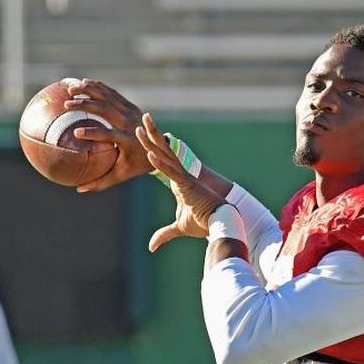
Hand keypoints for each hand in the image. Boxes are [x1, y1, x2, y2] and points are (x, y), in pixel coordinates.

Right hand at [63, 78, 149, 191]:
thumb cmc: (136, 165)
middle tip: (66, 104)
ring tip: (70, 88)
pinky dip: (98, 87)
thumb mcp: (120, 175)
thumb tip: (79, 189)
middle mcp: (130, 123)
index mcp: (128, 140)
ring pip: (108, 97)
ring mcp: (131, 112)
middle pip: (106, 110)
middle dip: (86, 105)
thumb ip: (100, 182)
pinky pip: (112, 93)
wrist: (160, 147)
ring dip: (89, 91)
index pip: (109, 135)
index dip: (94, 133)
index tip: (77, 133)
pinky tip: (83, 82)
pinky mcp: (130, 105)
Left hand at [139, 113, 225, 251]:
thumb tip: (151, 246)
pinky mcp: (187, 186)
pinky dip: (161, 164)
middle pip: (163, 150)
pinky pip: (172, 172)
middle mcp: (181, 175)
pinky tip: (150, 154)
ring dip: (152, 142)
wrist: (221, 224)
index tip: (144, 135)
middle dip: (152, 134)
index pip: (162, 160)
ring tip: (142, 125)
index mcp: (178, 181)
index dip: (153, 147)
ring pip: (165, 156)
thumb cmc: (204, 223)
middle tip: (143, 117)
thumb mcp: (179, 228)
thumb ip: (164, 234)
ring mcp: (184, 178)